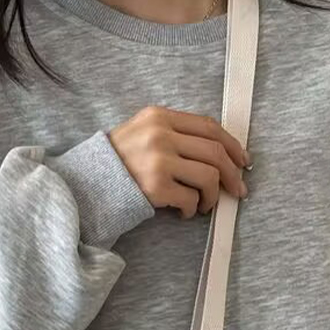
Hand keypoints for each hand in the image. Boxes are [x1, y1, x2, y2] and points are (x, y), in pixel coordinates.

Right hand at [108, 105, 250, 219]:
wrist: (86, 184)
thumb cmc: (117, 163)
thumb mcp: (141, 133)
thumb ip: (173, 134)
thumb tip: (217, 152)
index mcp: (159, 116)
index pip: (209, 126)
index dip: (232, 145)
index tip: (243, 161)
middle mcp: (160, 134)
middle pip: (214, 152)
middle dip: (232, 174)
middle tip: (237, 190)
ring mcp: (158, 160)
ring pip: (209, 176)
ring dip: (213, 195)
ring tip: (205, 205)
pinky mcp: (155, 186)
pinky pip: (190, 198)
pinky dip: (193, 209)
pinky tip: (185, 212)